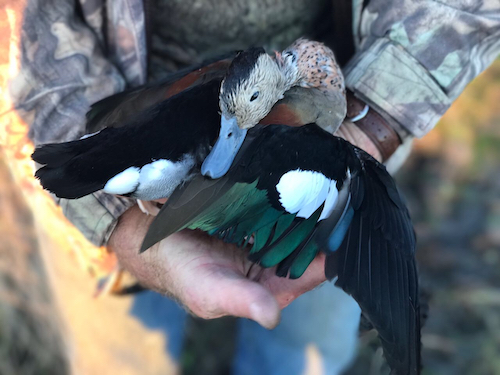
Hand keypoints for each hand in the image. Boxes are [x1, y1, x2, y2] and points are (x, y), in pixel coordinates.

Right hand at [108, 121, 380, 327]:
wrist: (147, 233)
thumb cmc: (179, 270)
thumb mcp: (208, 290)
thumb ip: (241, 300)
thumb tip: (272, 316)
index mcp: (270, 285)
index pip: (312, 270)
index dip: (330, 251)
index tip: (347, 224)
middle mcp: (274, 257)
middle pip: (311, 238)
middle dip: (328, 217)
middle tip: (346, 190)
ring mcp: (267, 229)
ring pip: (299, 214)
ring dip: (312, 197)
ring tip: (331, 173)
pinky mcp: (255, 208)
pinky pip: (280, 196)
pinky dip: (289, 184)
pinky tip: (301, 166)